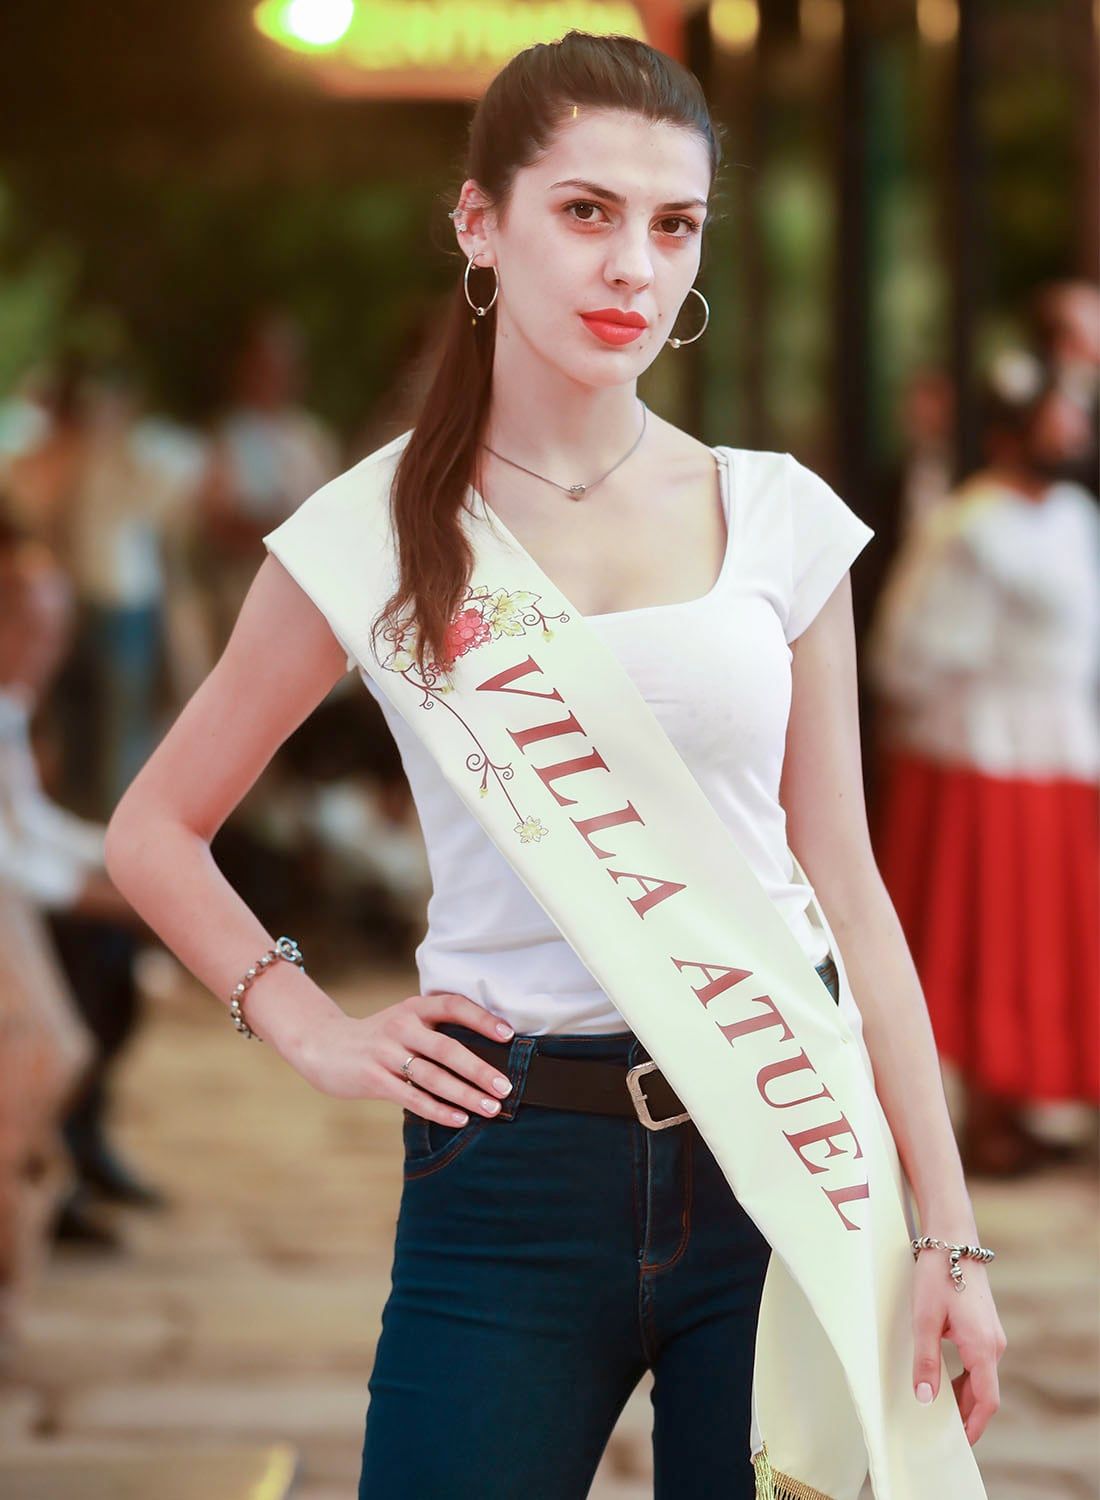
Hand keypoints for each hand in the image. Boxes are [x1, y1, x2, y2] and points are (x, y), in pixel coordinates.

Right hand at [285, 990, 515, 1124]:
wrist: (323, 1046)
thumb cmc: (377, 1038)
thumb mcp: (403, 1022)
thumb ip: (434, 1031)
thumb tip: (485, 1054)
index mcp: (413, 1007)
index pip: (453, 1005)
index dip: (482, 1019)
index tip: (508, 1036)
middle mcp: (401, 1026)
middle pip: (447, 1048)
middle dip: (479, 1070)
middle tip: (505, 1086)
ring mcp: (385, 1053)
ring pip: (432, 1077)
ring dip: (465, 1095)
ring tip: (490, 1108)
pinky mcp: (373, 1079)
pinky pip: (412, 1098)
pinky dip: (439, 1110)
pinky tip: (459, 1119)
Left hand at [911, 1248, 1007, 1444]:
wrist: (952, 1239)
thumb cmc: (938, 1275)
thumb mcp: (924, 1320)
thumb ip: (925, 1361)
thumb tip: (925, 1398)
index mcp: (982, 1348)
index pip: (986, 1400)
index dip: (975, 1426)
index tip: (961, 1444)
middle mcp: (994, 1344)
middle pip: (984, 1392)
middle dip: (967, 1415)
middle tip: (943, 1432)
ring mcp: (991, 1334)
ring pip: (982, 1376)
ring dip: (965, 1396)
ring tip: (940, 1410)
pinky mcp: (984, 1325)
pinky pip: (978, 1362)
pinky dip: (965, 1378)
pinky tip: (945, 1380)